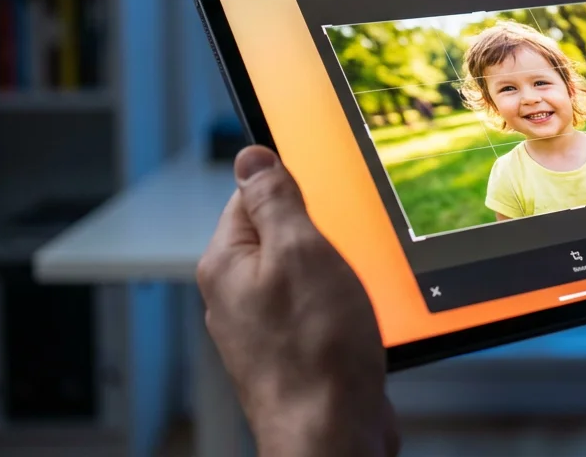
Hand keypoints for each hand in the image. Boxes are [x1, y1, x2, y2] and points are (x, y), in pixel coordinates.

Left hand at [197, 146, 398, 456]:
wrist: (333, 435)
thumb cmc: (317, 350)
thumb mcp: (301, 251)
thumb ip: (275, 199)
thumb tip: (250, 157)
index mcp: (226, 263)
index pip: (251, 196)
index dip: (294, 190)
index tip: (325, 199)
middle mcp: (236, 296)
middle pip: (283, 236)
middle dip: (323, 238)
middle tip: (344, 255)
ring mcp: (263, 328)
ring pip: (306, 276)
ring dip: (339, 278)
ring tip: (353, 299)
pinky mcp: (293, 354)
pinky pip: (320, 312)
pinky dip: (344, 311)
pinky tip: (359, 326)